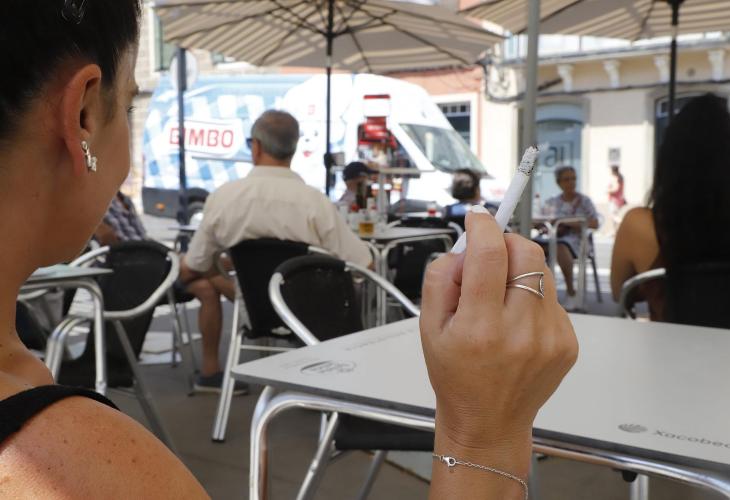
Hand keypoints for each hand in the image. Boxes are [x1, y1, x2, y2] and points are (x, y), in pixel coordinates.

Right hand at [420, 211, 577, 450]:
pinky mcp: (567, 342)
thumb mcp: (428, 327)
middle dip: (506, 242)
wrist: (487, 421)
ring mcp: (550, 337)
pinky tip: (516, 323)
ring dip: (519, 271)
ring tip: (500, 300)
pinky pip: (551, 298)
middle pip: (526, 252)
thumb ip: (439, 278)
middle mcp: (520, 331)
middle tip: (489, 257)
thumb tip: (463, 247)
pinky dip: (532, 298)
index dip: (483, 225)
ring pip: (541, 272)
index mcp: (480, 327)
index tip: (477, 219)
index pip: (489, 253)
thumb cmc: (456, 377)